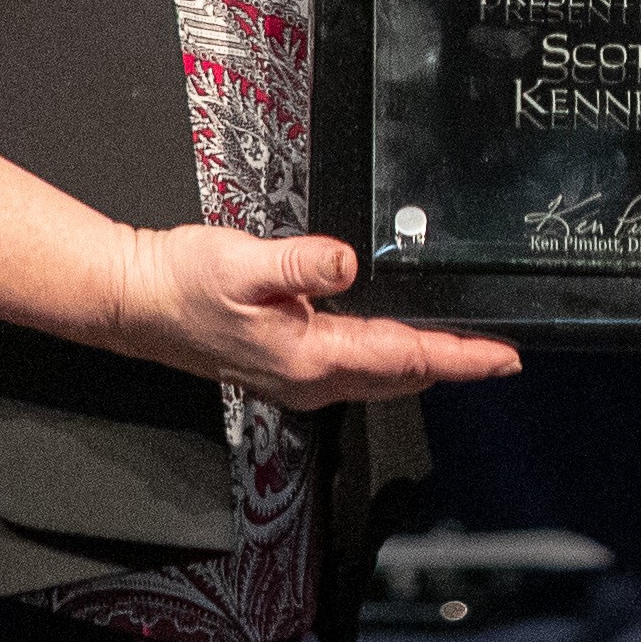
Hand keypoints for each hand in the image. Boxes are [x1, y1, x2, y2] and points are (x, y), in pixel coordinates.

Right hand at [97, 225, 520, 399]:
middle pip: (403, 376)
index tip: (505, 356)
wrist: (135, 302)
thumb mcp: (241, 262)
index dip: (461, 357)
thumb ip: (299, 264)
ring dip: (428, 363)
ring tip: (471, 347)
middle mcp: (311, 378)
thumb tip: (346, 262)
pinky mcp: (290, 367)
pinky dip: (396, 359)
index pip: (405, 358)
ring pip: (383, 377)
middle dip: (456, 364)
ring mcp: (300, 379)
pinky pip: (360, 369)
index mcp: (310, 355)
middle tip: (505, 352)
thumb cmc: (181, 283)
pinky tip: (406, 342)